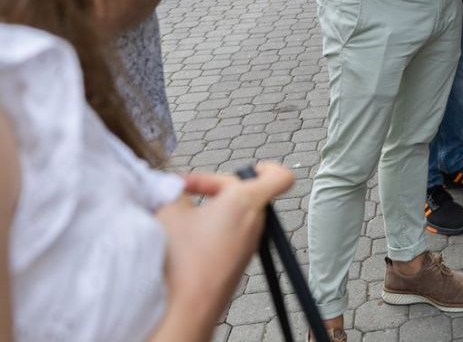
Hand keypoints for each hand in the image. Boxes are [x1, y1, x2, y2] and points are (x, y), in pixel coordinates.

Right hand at [155, 162, 293, 322]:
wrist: (189, 307)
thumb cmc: (183, 258)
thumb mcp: (169, 211)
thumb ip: (177, 192)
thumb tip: (178, 192)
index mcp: (246, 201)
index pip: (280, 177)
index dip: (269, 167)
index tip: (249, 168)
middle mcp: (255, 222)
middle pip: (248, 193)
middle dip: (217, 187)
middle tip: (185, 192)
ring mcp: (250, 244)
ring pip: (239, 215)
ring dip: (215, 210)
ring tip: (183, 218)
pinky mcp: (239, 262)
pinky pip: (233, 235)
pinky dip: (215, 230)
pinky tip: (188, 241)